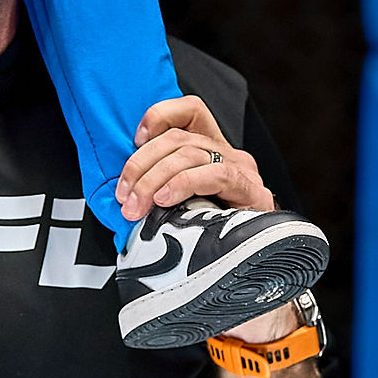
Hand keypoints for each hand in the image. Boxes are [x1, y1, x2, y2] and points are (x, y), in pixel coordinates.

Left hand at [116, 95, 273, 227]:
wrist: (246, 267)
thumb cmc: (204, 236)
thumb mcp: (174, 203)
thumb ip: (158, 184)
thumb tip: (124, 187)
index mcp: (209, 149)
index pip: (190, 110)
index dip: (159, 116)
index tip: (135, 140)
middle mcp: (227, 154)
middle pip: (178, 137)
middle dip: (141, 164)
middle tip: (124, 196)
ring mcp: (242, 170)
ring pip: (190, 154)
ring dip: (153, 180)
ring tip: (137, 207)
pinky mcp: (253, 191)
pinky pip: (217, 174)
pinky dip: (184, 184)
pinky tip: (165, 200)